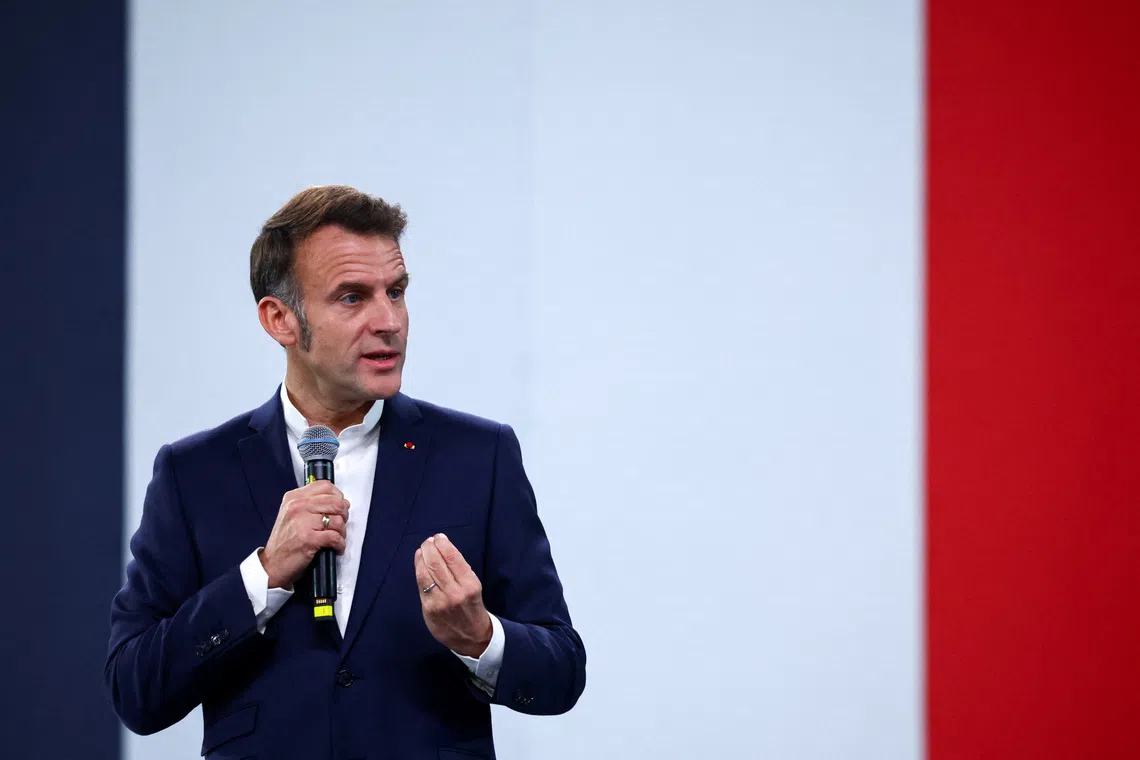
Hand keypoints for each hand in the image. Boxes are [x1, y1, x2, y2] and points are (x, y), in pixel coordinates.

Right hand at [259, 480, 348, 589]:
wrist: (271, 565)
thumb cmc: (284, 542)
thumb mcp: (292, 514)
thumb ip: (312, 504)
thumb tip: (339, 501)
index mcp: (294, 498)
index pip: (325, 486)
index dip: (337, 496)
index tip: (338, 506)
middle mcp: (298, 507)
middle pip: (336, 502)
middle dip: (343, 515)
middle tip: (340, 524)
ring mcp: (303, 522)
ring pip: (338, 520)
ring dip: (342, 532)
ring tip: (336, 538)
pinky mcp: (308, 539)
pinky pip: (335, 537)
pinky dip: (340, 544)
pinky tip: (335, 547)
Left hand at [415, 534, 492, 657]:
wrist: (472, 637)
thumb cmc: (473, 608)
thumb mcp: (474, 588)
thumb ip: (460, 571)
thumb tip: (443, 551)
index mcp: (470, 585)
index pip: (453, 558)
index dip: (443, 544)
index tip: (439, 537)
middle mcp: (455, 592)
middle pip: (437, 563)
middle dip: (430, 547)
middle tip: (428, 541)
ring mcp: (440, 601)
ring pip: (426, 572)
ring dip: (422, 556)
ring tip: (422, 549)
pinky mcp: (429, 609)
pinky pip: (421, 585)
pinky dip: (418, 569)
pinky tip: (419, 562)